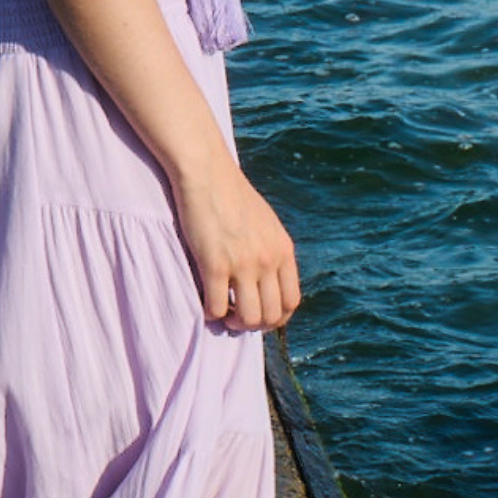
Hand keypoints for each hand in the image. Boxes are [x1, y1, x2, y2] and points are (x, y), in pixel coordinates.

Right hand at [170, 152, 300, 332]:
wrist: (207, 173)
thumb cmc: (231, 195)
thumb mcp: (265, 223)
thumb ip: (271, 250)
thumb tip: (267, 279)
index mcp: (283, 250)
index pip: (292, 301)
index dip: (277, 318)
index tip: (260, 315)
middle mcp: (268, 260)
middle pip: (272, 316)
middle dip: (255, 325)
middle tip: (237, 318)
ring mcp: (242, 263)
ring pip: (248, 318)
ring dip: (234, 324)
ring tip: (223, 314)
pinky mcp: (214, 264)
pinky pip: (216, 307)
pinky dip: (210, 313)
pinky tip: (205, 301)